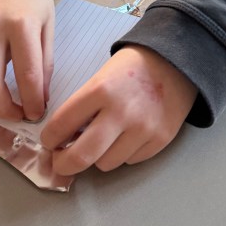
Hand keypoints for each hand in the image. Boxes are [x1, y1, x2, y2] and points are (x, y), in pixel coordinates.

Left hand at [41, 46, 197, 173]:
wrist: (176, 61)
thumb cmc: (134, 67)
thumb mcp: (102, 77)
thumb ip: (84, 107)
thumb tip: (65, 139)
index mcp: (101, 90)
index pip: (61, 125)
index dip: (49, 139)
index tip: (49, 142)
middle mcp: (121, 112)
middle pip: (81, 156)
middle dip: (64, 164)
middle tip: (61, 162)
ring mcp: (143, 128)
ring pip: (105, 164)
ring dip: (98, 157)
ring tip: (103, 141)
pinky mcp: (160, 139)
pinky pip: (130, 161)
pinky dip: (123, 154)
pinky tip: (127, 136)